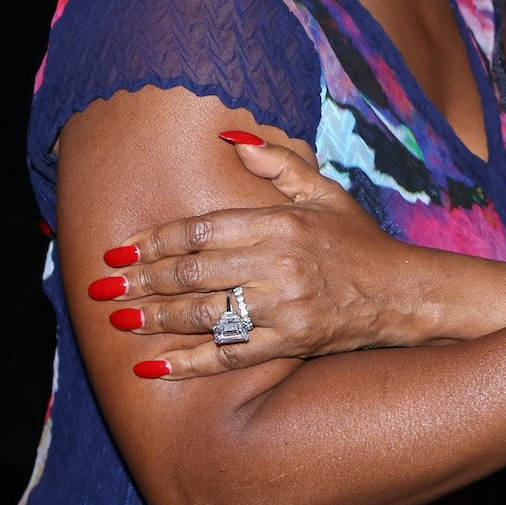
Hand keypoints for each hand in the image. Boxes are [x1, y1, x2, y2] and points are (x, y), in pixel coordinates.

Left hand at [90, 135, 422, 376]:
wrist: (402, 292)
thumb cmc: (357, 239)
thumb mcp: (324, 191)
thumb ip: (277, 163)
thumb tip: (229, 138)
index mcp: (283, 223)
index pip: (204, 229)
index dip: (157, 239)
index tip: (122, 248)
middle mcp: (280, 264)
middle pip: (195, 272)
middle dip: (143, 279)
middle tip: (103, 287)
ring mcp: (284, 308)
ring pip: (205, 315)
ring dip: (156, 319)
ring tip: (120, 319)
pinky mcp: (289, 345)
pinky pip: (229, 357)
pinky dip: (189, 364)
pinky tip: (154, 366)